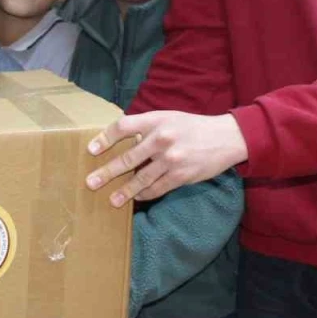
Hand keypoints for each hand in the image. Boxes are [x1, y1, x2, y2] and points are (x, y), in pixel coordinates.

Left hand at [85, 111, 247, 204]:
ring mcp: (171, 159)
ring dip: (124, 191)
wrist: (225, 137)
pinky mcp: (181, 175)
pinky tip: (136, 198)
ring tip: (111, 200)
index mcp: (156, 120)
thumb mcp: (169, 117)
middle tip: (91, 182)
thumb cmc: (193, 127)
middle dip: (107, 172)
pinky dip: (145, 194)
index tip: (91, 149)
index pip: (123, 126)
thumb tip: (122, 140)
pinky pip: (157, 188)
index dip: (105, 138)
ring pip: (141, 178)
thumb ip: (147, 126)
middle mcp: (162, 138)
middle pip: (128, 157)